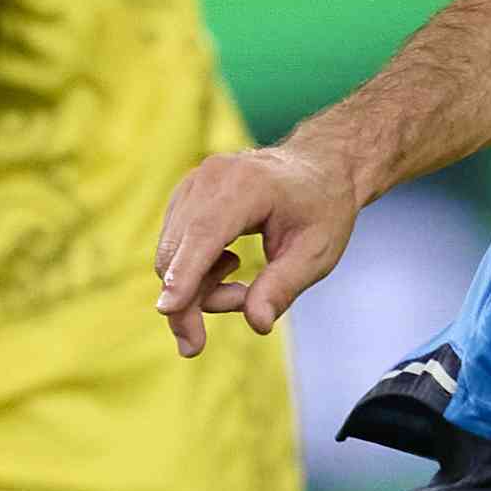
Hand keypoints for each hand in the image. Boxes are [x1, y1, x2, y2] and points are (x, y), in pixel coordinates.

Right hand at [156, 141, 363, 356]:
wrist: (316, 167)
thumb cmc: (322, 209)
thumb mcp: (317, 252)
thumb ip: (283, 287)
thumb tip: (258, 324)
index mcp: (246, 185)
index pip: (204, 234)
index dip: (185, 275)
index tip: (167, 310)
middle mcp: (209, 179)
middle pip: (177, 254)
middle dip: (193, 302)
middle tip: (242, 306)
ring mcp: (190, 186)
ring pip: (170, 258)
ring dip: (200, 289)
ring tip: (244, 288)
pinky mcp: (183, 199)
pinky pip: (173, 250)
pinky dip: (194, 273)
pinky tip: (230, 263)